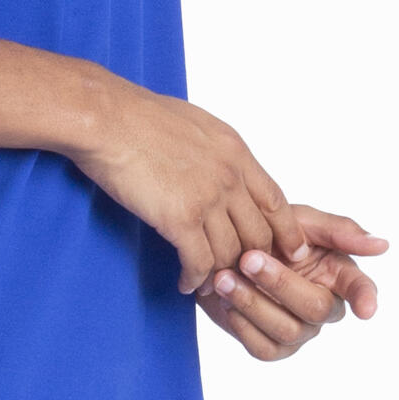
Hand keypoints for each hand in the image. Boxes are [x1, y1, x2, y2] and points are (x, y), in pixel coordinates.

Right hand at [71, 80, 312, 293]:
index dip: (286, 231)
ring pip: (230, 254)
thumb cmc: (138, 115)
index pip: (276, 201)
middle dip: (254, 261)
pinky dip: (194, 278)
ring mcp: (208, 199)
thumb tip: (219, 168)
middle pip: (258, 234)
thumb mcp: (195, 124)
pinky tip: (185, 283)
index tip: (291, 250)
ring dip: (221, 274)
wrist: (107, 118)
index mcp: (235, 152)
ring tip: (209, 284)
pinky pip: (199, 262)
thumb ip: (215, 151)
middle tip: (244, 277)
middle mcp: (230, 177)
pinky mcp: (180, 218)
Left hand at [195, 210, 387, 361]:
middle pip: (316, 308)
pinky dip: (242, 325)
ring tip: (225, 277)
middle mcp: (323, 306)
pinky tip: (225, 301)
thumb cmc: (268, 229)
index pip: (360, 288)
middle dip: (280, 283)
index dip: (365, 299)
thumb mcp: (300, 220)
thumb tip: (382, 245)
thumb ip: (338, 231)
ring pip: (287, 331)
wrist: (222, 247)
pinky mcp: (272, 347)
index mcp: (337, 274)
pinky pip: (263, 348)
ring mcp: (299, 330)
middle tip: (248, 258)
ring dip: (253, 303)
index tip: (366, 310)